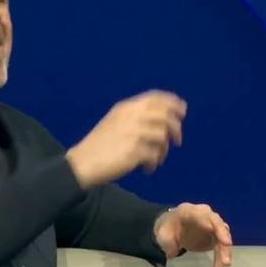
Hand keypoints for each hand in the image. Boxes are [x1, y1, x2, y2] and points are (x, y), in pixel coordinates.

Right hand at [66, 90, 186, 188]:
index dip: (173, 102)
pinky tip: (146, 168)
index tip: (182, 110)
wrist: (83, 162)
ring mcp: (134, 132)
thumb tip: (163, 121)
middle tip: (177, 141)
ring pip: (162, 136)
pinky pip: (155, 155)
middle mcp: (132, 116)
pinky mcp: (135, 150)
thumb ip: (136, 117)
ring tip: (156, 159)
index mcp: (126, 107)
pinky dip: (153, 162)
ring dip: (163, 150)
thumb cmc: (98, 145)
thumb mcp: (115, 122)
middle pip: (165, 115)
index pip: (156, 97)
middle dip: (176, 128)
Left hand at [153, 202, 232, 266]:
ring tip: (225, 264)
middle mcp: (205, 216)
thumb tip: (172, 253)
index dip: (209, 221)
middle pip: (218, 224)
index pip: (201, 214)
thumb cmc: (167, 228)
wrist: (172, 229)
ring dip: (225, 252)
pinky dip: (220, 260)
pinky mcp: (215, 239)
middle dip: (222, 234)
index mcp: (190, 211)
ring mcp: (212, 227)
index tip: (212, 228)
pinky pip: (221, 249)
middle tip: (227, 244)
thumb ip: (166, 241)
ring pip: (222, 238)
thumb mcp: (161, 233)